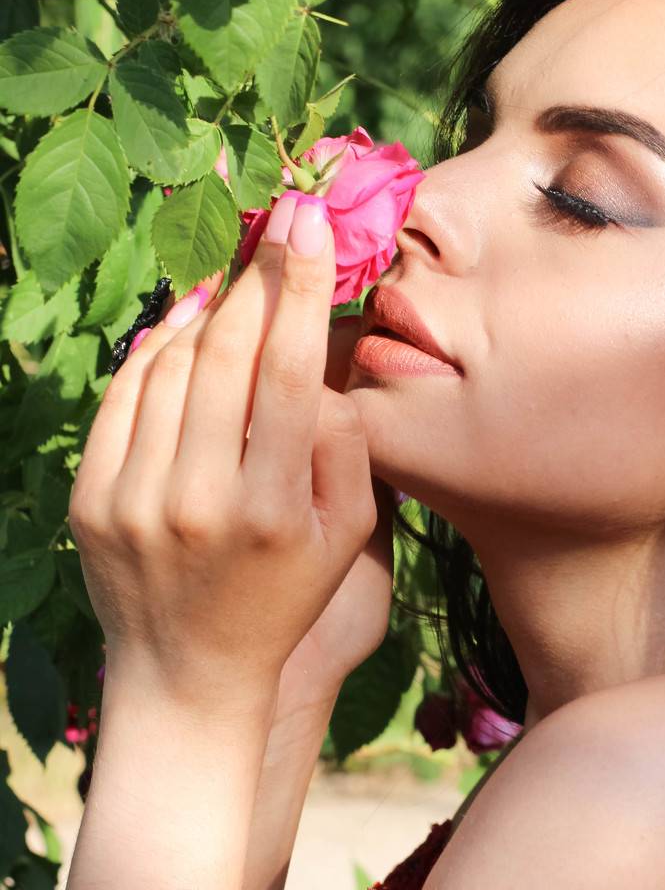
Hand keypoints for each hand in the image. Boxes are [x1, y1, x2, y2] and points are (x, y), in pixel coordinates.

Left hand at [69, 191, 381, 712]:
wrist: (187, 672)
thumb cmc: (283, 596)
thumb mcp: (348, 537)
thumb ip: (346, 448)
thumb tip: (316, 360)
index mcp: (276, 511)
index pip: (290, 372)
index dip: (302, 285)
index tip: (312, 221)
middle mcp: (201, 502)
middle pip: (227, 355)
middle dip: (258, 272)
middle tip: (278, 217)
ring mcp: (136, 501)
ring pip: (170, 366)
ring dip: (210, 306)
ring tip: (239, 272)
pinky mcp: (91, 501)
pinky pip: (123, 396)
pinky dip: (154, 347)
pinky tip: (186, 322)